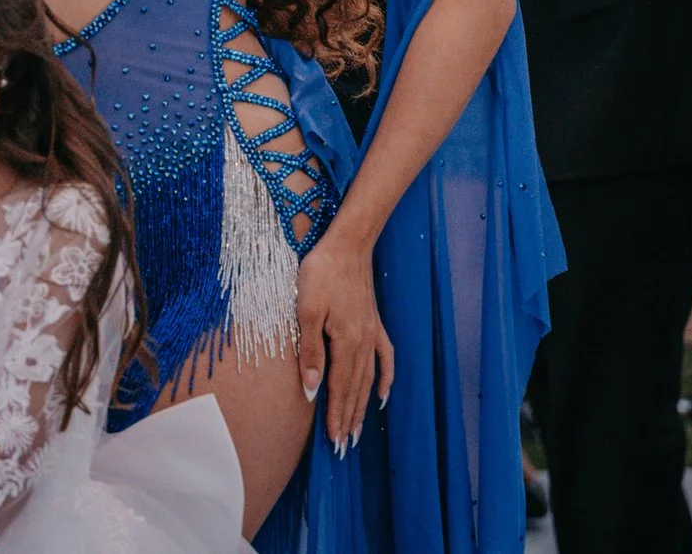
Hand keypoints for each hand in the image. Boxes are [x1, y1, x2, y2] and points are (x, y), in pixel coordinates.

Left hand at [294, 227, 392, 456]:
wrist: (346, 245)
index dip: (336, 415)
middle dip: (349, 418)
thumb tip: (312, 389)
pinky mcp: (374, 324)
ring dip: (362, 406)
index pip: (340, 387)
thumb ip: (310, 352)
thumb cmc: (320, 273)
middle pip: (356, 389)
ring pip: (368, 379)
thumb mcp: (306, 311)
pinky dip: (385, 379)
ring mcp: (372, 334)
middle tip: (344, 446)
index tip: (333, 440)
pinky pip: (384, 358)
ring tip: (359, 431)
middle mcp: (363, 343)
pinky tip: (383, 395)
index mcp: (346, 342)